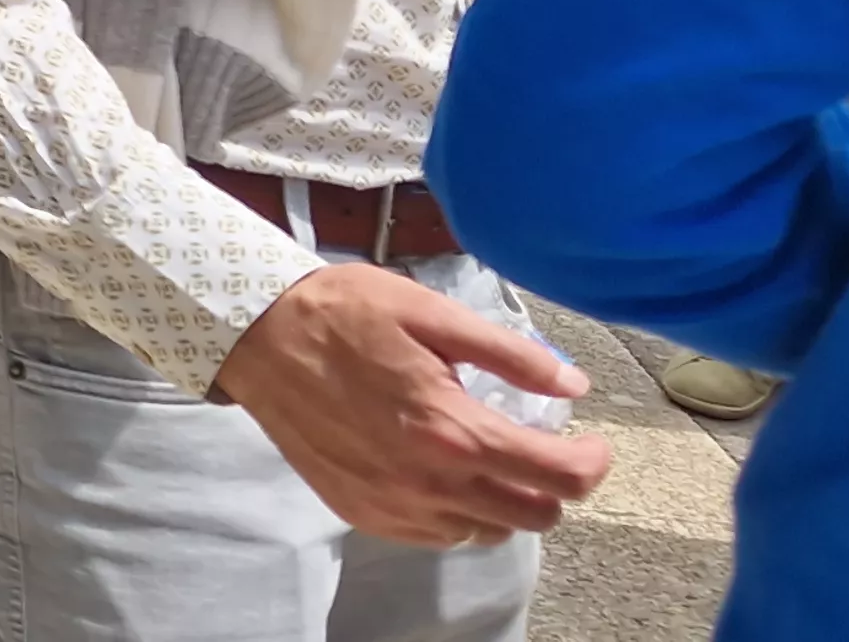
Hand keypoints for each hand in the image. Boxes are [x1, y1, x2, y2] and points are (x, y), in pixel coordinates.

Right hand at [210, 263, 608, 545]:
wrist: (255, 337)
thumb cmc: (343, 313)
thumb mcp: (431, 312)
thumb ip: (509, 354)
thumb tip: (572, 385)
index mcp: (452, 429)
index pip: (559, 476)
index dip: (594, 461)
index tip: (591, 440)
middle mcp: (428, 481)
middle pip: (536, 515)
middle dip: (555, 483)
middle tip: (541, 444)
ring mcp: (394, 505)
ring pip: (490, 530)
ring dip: (506, 500)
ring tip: (488, 455)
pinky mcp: (364, 513)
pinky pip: (439, 535)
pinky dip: (459, 512)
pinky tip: (442, 471)